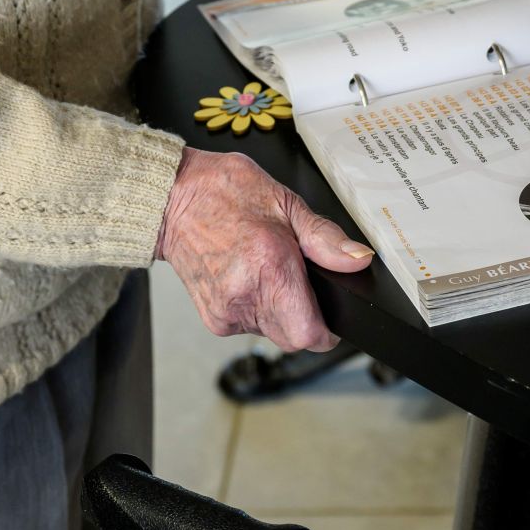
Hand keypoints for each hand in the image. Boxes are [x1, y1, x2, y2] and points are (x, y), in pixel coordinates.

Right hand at [155, 147, 373, 351]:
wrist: (171, 199)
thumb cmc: (224, 192)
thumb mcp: (284, 202)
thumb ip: (324, 238)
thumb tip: (358, 259)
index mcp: (270, 265)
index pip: (310, 333)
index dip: (327, 329)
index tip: (329, 311)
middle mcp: (246, 295)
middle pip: (294, 337)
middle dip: (304, 315)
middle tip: (294, 277)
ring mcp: (227, 311)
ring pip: (273, 331)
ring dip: (280, 310)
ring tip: (265, 269)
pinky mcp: (214, 319)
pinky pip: (250, 325)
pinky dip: (257, 307)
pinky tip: (247, 276)